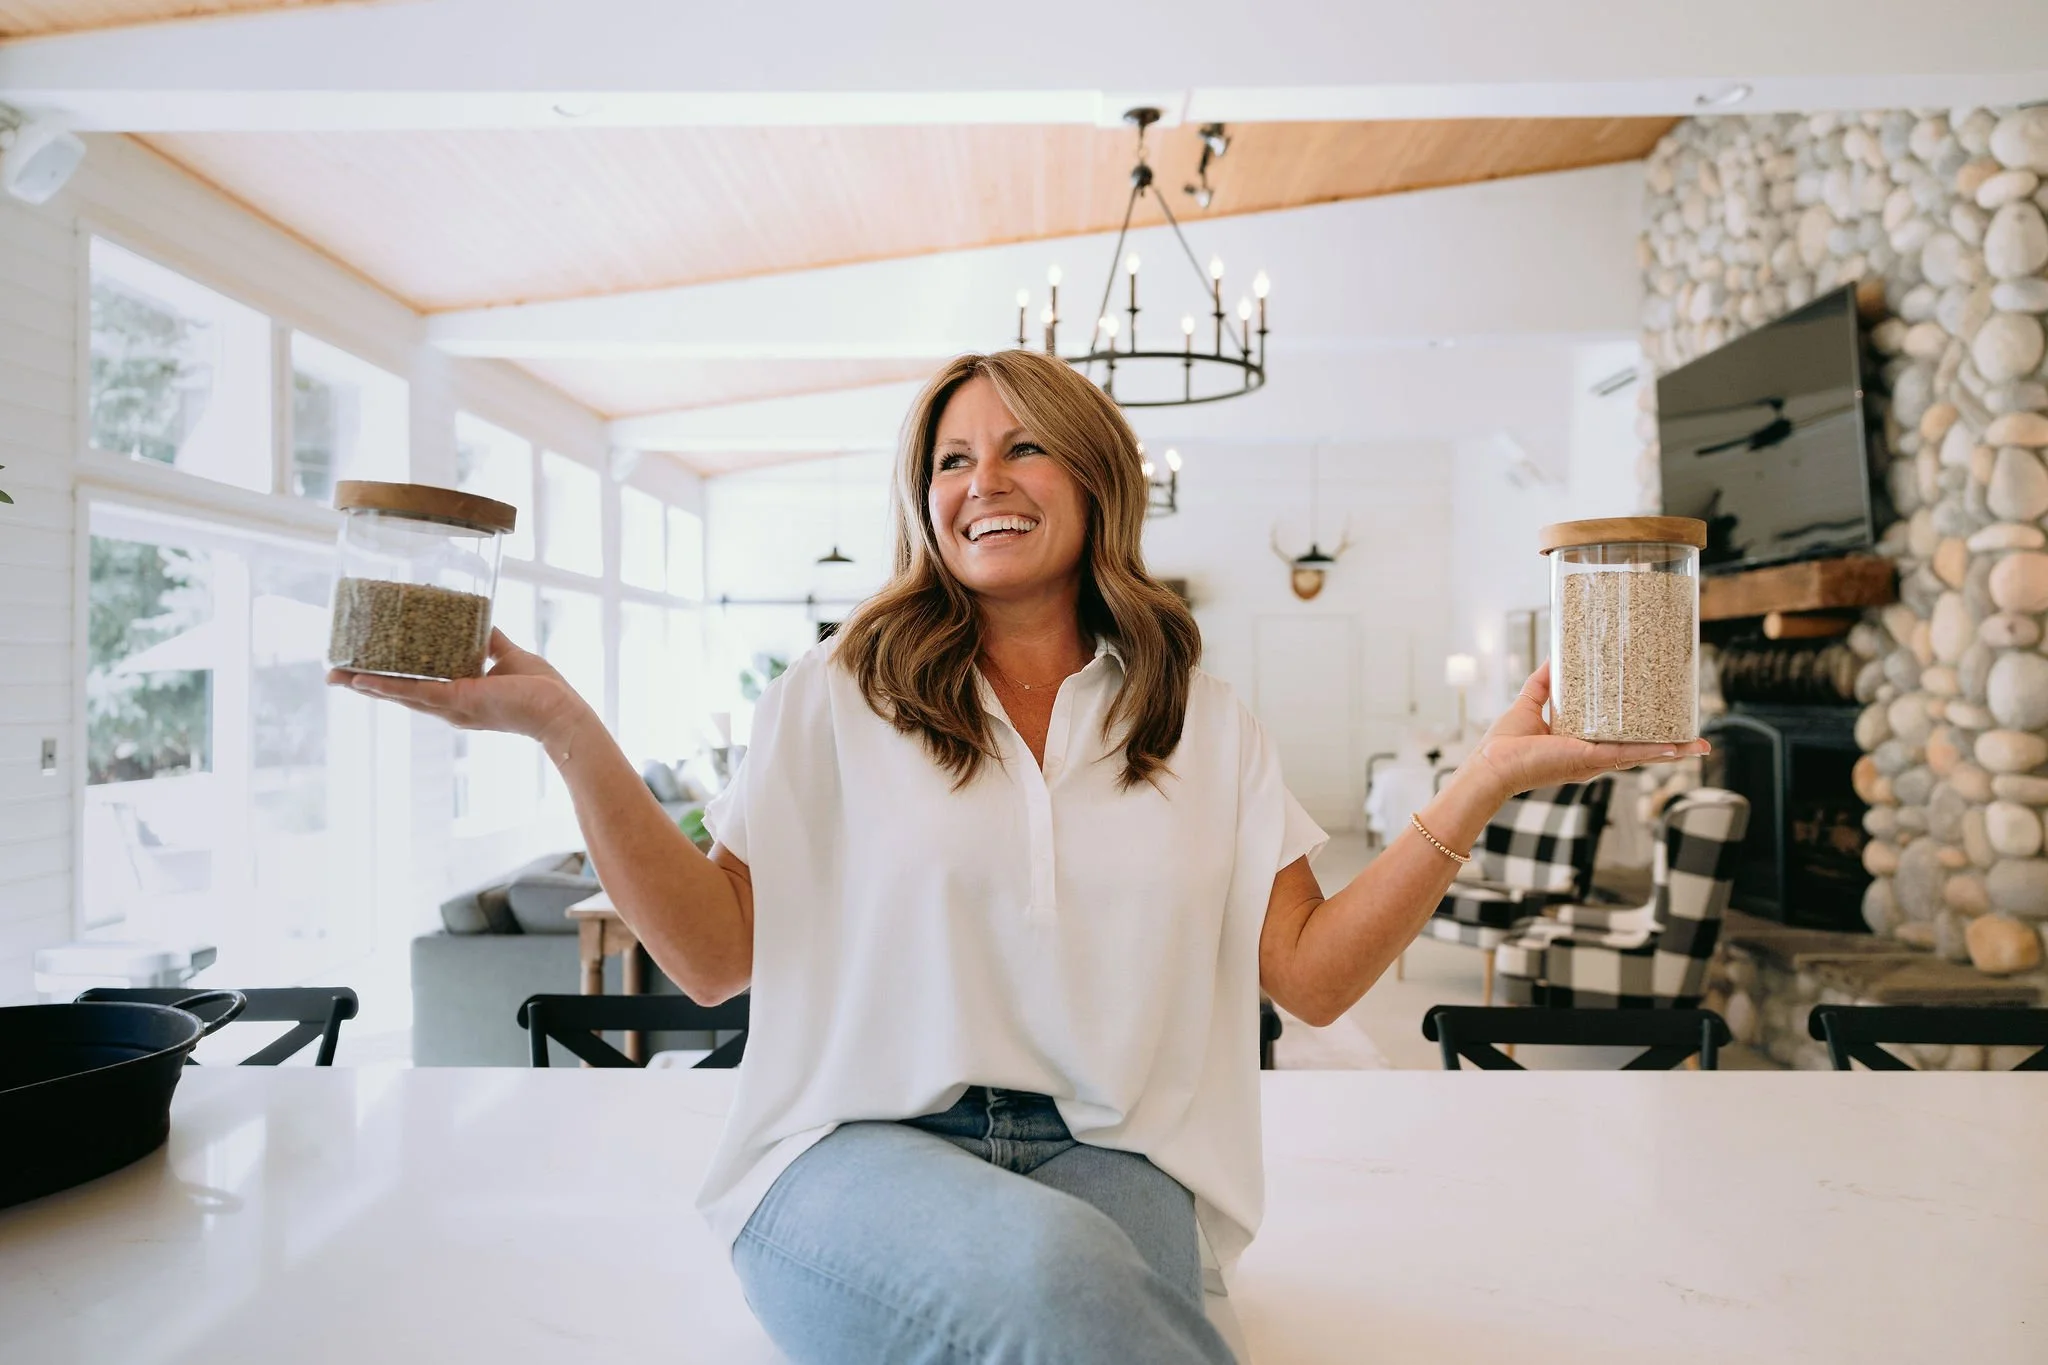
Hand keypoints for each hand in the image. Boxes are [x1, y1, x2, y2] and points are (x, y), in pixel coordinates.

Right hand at [327, 629, 588, 749]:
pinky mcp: (458, 702)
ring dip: (366, 685)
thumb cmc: (541, 688)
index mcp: (457, 696)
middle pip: (397, 693)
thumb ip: (488, 640)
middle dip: (364, 684)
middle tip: (333, 674)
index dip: (386, 679)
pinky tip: (364, 680)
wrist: (560, 709)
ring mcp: (451, 706)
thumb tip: (477, 620)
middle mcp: (449, 705)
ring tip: (335, 676)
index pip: (414, 686)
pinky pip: (417, 692)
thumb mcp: (507, 656)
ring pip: (400, 694)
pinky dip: (389, 687)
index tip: (360, 668)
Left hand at [1466, 662, 1709, 800]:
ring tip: (1700, 745)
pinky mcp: (1588, 759)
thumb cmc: (1504, 744)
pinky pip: (1627, 754)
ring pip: (1642, 754)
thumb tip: (1555, 656)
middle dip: (1669, 745)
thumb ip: (1544, 681)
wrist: (1489, 766)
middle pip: (1640, 749)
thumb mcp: (1530, 703)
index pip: (1622, 740)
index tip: (1668, 723)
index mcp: (1583, 747)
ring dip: (1672, 750)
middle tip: (1696, 737)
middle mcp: (1593, 758)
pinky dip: (1653, 751)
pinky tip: (1677, 747)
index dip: (1645, 732)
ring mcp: (1593, 760)